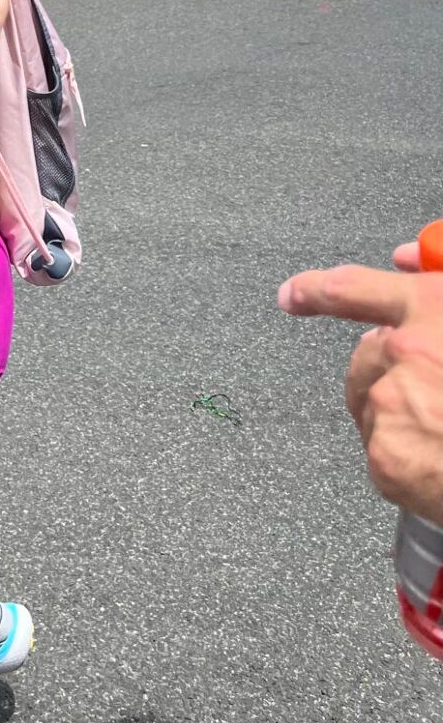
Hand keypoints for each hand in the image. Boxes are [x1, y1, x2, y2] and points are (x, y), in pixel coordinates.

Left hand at [279, 247, 442, 522]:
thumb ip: (440, 280)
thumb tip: (406, 260)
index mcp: (437, 310)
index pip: (356, 287)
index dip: (318, 289)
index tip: (295, 293)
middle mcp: (406, 351)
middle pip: (368, 356)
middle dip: (393, 370)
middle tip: (437, 394)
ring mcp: (392, 406)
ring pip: (374, 405)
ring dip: (402, 414)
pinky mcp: (388, 459)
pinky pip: (384, 454)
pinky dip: (409, 462)